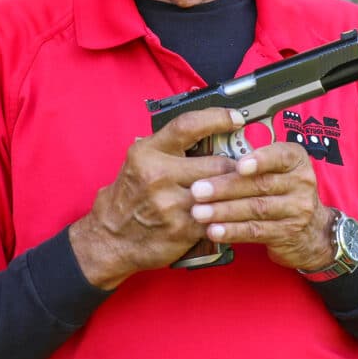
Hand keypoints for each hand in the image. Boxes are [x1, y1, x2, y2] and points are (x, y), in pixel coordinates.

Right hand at [70, 108, 241, 289]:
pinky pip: (217, 216)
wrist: (110, 239)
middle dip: (236, 165)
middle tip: (246, 165)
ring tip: (243, 188)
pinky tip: (231, 211)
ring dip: (236, 190)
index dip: (218, 118)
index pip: (188, 125)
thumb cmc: (128, 197)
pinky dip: (227, 214)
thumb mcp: (139, 162)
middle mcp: (158, 176)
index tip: (236, 119)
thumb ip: (169, 146)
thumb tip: (210, 130)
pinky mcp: (182, 229)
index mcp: (147, 153)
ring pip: (222, 191)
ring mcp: (171, 204)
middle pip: (217, 163)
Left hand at [188, 142, 335, 271]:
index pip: (281, 155)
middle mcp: (301, 183)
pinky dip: (232, 231)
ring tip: (199, 212)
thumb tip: (210, 158)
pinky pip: (256, 231)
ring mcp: (297, 210)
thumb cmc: (283, 192)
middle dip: (225, 187)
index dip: (260, 159)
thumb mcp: (279, 170)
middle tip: (198, 190)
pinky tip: (214, 230)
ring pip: (256, 208)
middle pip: (261, 184)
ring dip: (224, 211)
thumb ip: (253, 162)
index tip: (239, 165)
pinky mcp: (287, 233)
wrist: (313, 231)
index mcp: (296, 160)